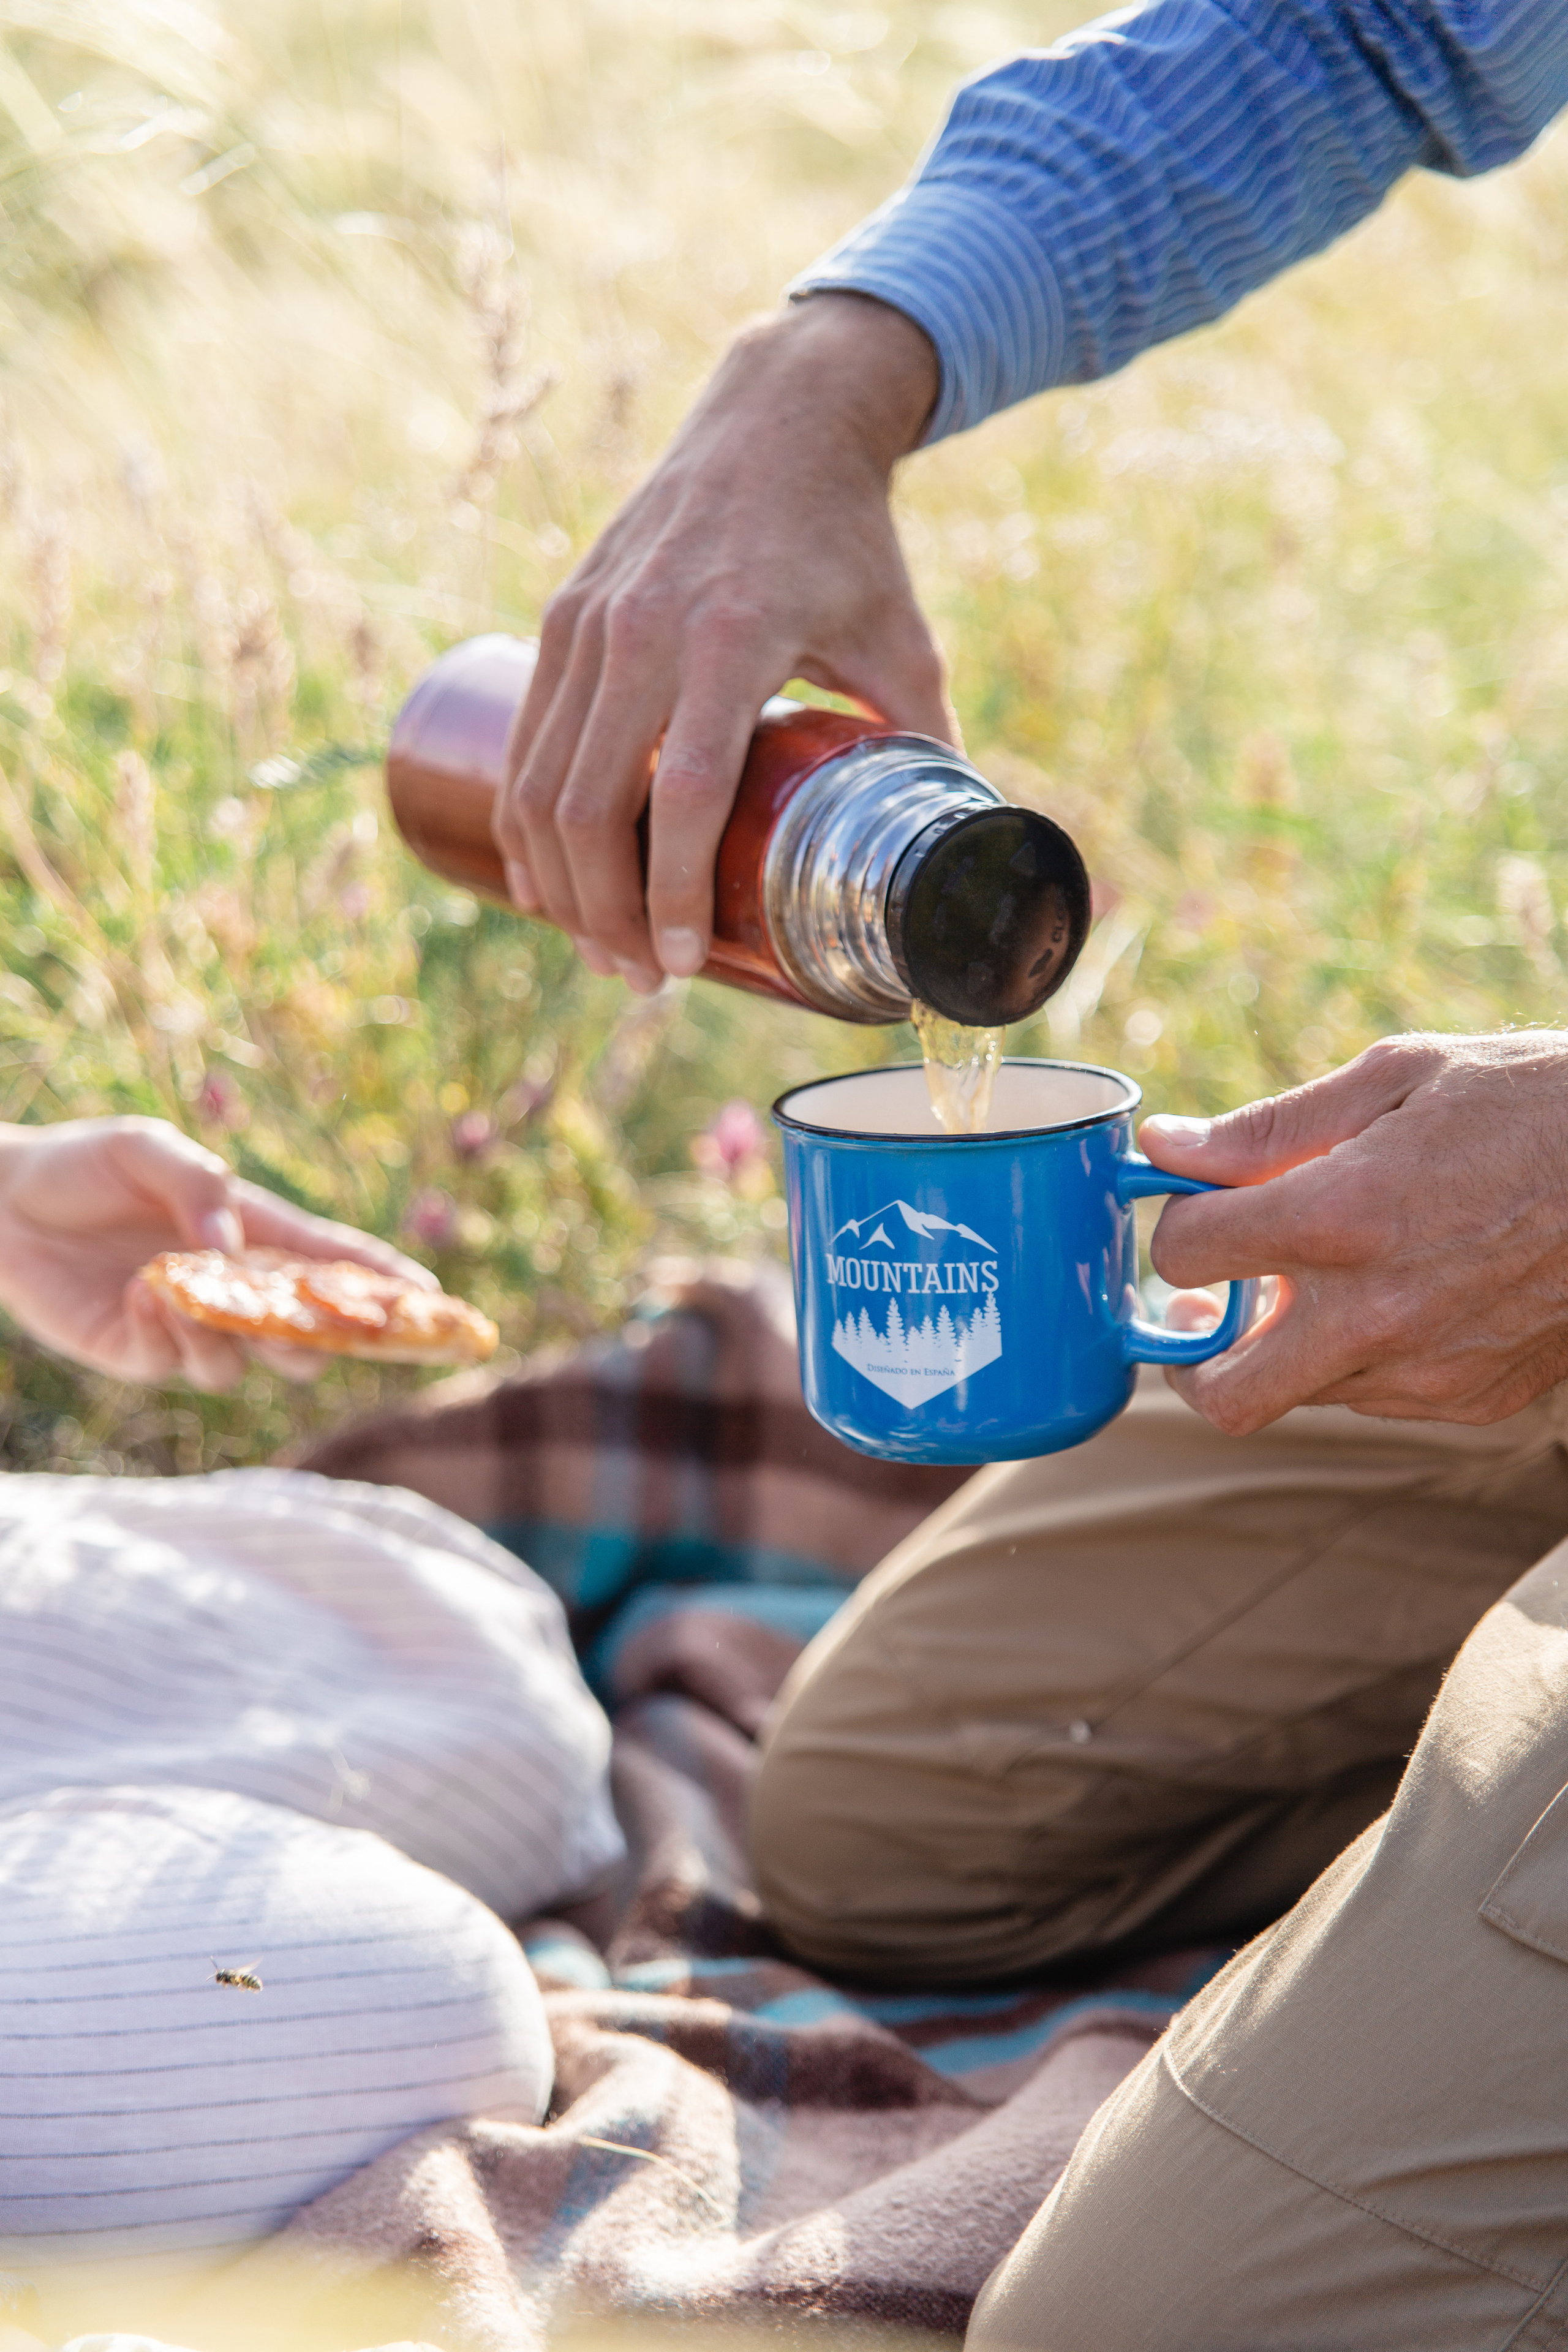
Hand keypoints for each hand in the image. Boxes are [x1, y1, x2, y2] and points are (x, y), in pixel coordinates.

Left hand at [0, 1116, 434, 1389]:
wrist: (4, 1200)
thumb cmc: (86, 1164)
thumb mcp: (146, 1147)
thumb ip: (196, 1184)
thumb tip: (233, 1248)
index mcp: (254, 1233)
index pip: (334, 1264)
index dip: (388, 1285)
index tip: (435, 1301)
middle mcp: (233, 1290)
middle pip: (307, 1338)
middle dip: (322, 1339)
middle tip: (315, 1325)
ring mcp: (189, 1327)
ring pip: (245, 1366)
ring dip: (232, 1336)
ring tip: (189, 1290)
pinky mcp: (139, 1353)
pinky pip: (176, 1364)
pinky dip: (167, 1330)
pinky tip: (141, 1292)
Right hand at [493, 291, 952, 991]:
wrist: (776, 416)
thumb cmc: (847, 537)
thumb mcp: (901, 634)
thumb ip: (924, 737)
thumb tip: (963, 843)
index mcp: (729, 639)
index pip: (681, 792)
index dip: (670, 891)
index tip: (680, 964)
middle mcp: (641, 630)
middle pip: (588, 805)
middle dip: (605, 914)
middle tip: (642, 980)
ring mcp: (587, 622)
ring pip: (538, 783)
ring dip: (559, 884)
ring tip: (598, 948)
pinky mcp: (560, 617)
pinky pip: (524, 743)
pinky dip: (523, 824)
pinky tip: (543, 882)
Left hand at [1138, 1031, 1567, 1432]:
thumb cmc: (1529, 1102)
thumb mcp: (1396, 1075)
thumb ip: (1267, 1127)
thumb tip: (1166, 1148)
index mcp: (1340, 1218)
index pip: (1185, 1253)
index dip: (1177, 1222)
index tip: (1198, 1201)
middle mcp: (1375, 1313)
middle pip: (1221, 1393)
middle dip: (1192, 1350)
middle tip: (1204, 1303)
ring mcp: (1426, 1369)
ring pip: (1300, 1393)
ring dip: (1286, 1345)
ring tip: (1322, 1274)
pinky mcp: (1472, 1398)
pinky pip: (1376, 1398)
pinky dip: (1361, 1357)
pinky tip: (1398, 1292)